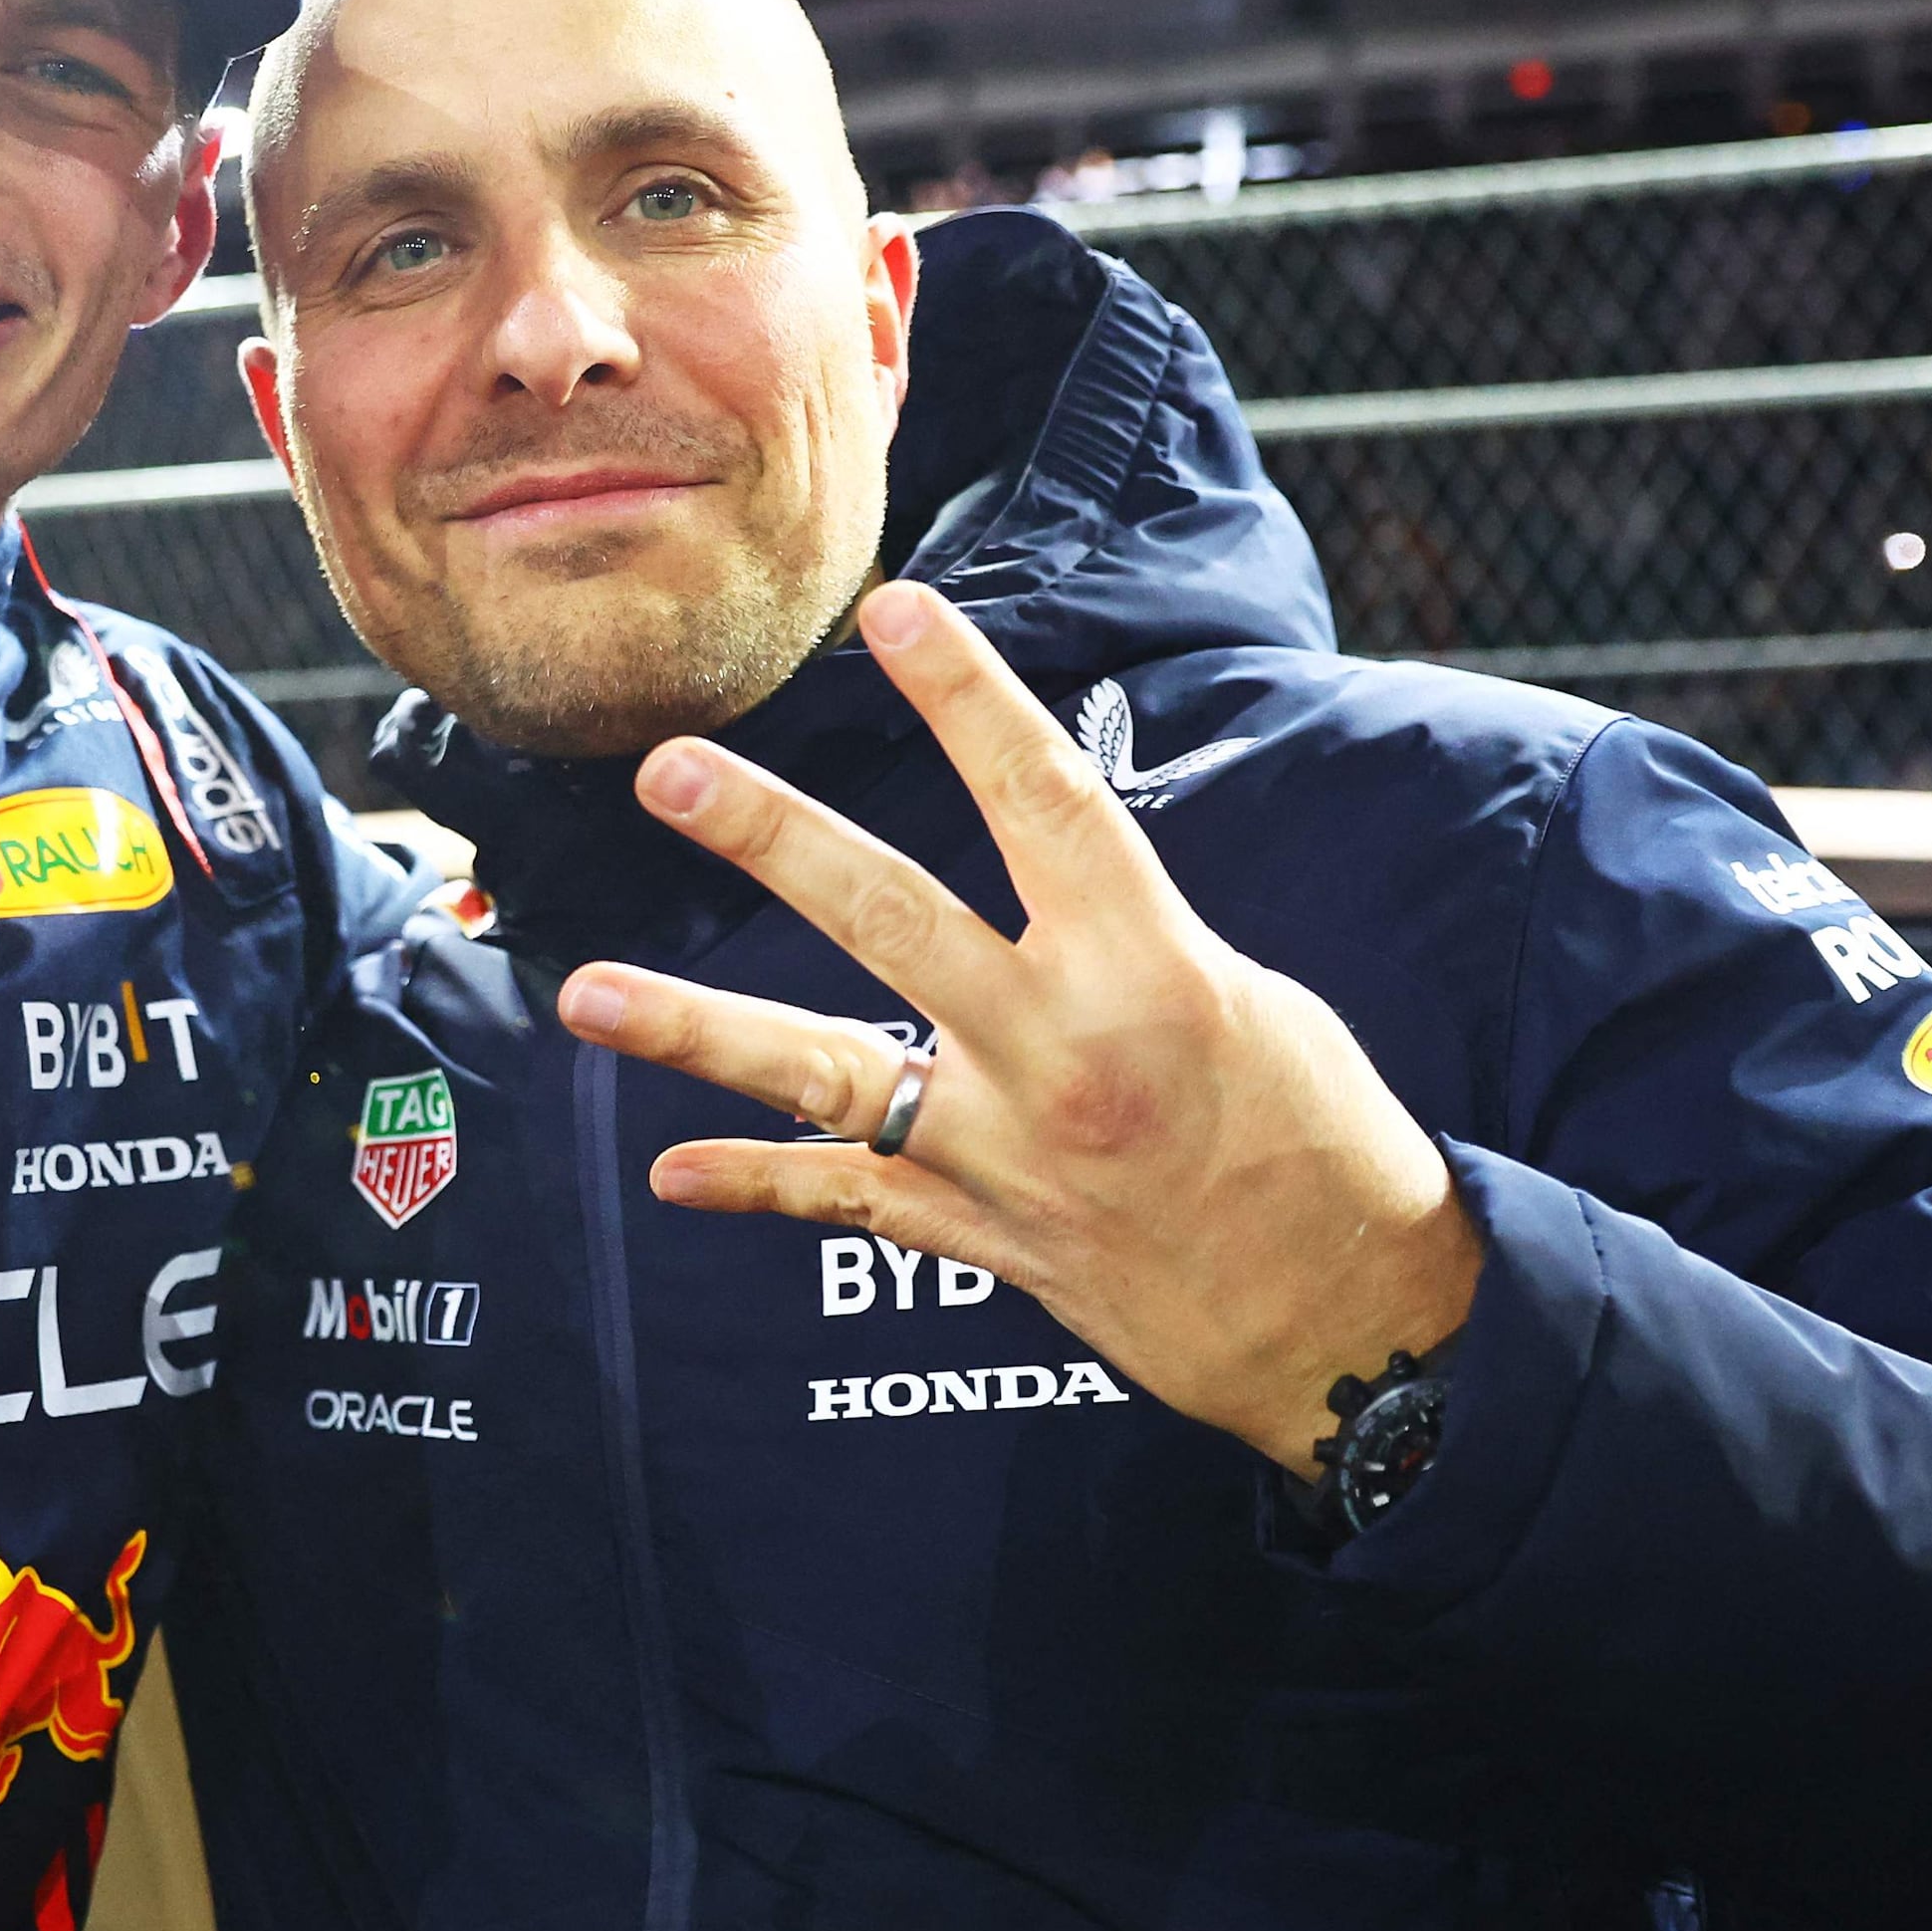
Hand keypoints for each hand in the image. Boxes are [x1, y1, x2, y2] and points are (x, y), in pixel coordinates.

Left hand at [551, 581, 1478, 1468]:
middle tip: (670, 771)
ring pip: (826, 1074)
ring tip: (587, 995)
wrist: (1344, 1321)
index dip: (969, 696)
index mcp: (1152, 969)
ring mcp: (1006, 1151)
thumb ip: (1126, 938)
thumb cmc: (1320, 1141)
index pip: (1044, 798)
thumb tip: (1045, 881)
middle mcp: (1061, 1051)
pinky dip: (758, 1183)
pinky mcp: (983, 1235)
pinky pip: (849, 1198)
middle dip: (771, 837)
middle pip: (891, 917)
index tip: (897, 609)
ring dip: (697, 1030)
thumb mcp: (1252, 998)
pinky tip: (672, 1171)